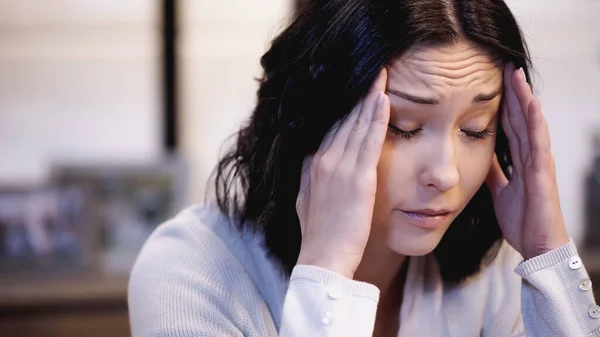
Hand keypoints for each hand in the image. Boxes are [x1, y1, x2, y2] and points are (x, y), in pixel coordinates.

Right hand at [296, 69, 389, 278]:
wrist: (323, 258)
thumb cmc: (318, 234)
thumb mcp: (305, 201)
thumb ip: (308, 178)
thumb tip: (310, 162)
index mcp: (313, 165)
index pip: (331, 128)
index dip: (345, 108)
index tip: (355, 90)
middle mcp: (324, 160)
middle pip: (344, 120)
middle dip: (359, 94)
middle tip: (373, 71)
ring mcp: (340, 167)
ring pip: (357, 125)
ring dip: (370, 99)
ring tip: (381, 76)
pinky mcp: (358, 178)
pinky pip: (369, 141)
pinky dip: (376, 118)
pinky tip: (383, 100)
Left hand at [486, 63, 568, 259]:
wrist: (536, 245)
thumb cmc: (522, 219)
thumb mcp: (499, 190)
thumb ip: (493, 171)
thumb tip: (479, 156)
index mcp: (520, 160)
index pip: (510, 124)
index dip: (502, 103)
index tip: (492, 81)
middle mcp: (531, 156)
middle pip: (520, 117)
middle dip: (512, 92)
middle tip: (504, 65)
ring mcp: (539, 162)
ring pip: (531, 124)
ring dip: (524, 99)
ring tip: (516, 75)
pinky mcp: (543, 173)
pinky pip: (539, 143)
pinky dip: (536, 123)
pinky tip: (532, 105)